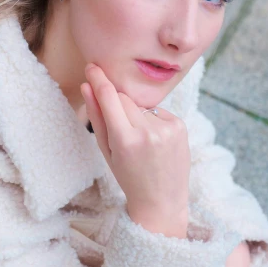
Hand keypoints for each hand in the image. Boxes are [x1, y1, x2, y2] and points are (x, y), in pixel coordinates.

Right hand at [80, 63, 190, 218]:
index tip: (92, 66)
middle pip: (124, 98)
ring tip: (141, 142)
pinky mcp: (180, 125)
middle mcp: (148, 132)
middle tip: (120, 129)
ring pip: (140, 105)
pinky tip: (154, 142)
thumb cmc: (129, 178)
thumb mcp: (107, 152)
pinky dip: (152, 121)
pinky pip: (157, 111)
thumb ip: (97, 118)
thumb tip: (87, 86)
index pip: (109, 98)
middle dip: (117, 105)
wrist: (162, 200)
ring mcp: (167, 128)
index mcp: (125, 141)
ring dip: (136, 116)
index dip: (99, 80)